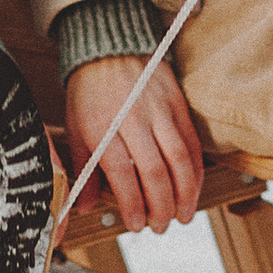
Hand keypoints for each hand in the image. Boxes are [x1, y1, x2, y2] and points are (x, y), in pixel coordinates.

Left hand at [62, 53, 204, 235]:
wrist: (108, 46)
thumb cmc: (88, 88)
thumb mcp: (76, 128)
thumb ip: (85, 170)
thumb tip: (84, 206)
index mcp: (104, 127)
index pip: (122, 174)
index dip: (132, 205)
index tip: (135, 224)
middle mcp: (133, 119)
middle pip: (155, 171)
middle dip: (161, 206)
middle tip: (160, 226)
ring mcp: (159, 110)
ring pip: (179, 158)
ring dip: (185, 192)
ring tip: (182, 214)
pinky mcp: (177, 102)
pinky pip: (192, 140)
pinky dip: (195, 168)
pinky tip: (193, 186)